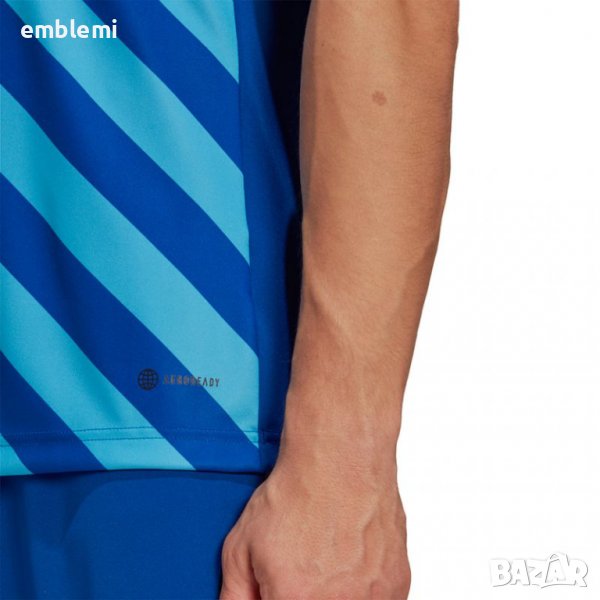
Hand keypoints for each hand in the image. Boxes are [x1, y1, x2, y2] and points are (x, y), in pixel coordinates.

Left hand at [219, 443, 409, 598]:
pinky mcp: (397, 585)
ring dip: (334, 592)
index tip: (277, 585)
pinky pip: (375, 599)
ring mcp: (373, 598)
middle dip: (302, 593)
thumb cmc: (297, 493)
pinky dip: (361, 586)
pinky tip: (348, 557)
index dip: (276, 594)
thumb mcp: (241, 545)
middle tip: (301, 567)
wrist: (339, 458)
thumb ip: (234, 594)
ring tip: (325, 558)